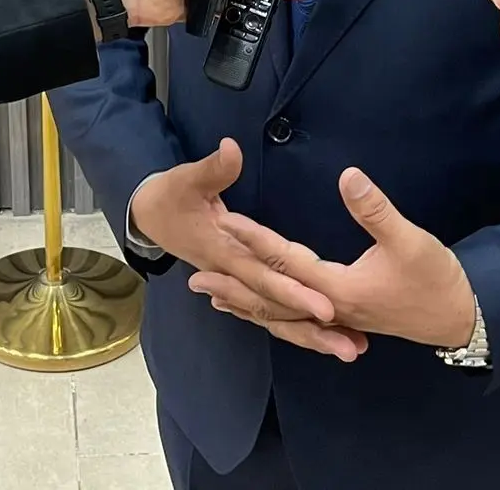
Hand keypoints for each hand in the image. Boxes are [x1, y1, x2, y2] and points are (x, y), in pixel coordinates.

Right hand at [130, 141, 367, 361]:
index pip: (262, 277)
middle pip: (275, 309)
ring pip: (275, 319)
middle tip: (351, 345)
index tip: (327, 307)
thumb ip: (213, 168)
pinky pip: (270, 315)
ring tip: (351, 350)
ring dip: (311, 336)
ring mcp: (236, 285)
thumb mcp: (187, 178)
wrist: (148, 215)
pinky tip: (323, 339)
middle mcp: (232, 276)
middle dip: (312, 328)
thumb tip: (232, 149)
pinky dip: (296, 329)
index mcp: (222, 253)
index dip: (293, 292)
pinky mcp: (241, 285)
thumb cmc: (171, 195)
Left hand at [207, 169, 476, 349]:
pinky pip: (296, 319)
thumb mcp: (410, 240)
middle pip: (271, 295)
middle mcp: (330, 306)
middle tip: (193, 277)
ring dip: (245, 303)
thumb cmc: (437, 280)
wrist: (462, 319)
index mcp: (338, 287)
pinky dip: (272, 316)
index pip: (285, 259)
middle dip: (233, 285)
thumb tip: (348, 176)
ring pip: (281, 313)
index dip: (253, 238)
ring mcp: (336, 317)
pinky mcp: (344, 318)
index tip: (223, 220)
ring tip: (212, 297)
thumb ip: (376, 210)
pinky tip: (259, 312)